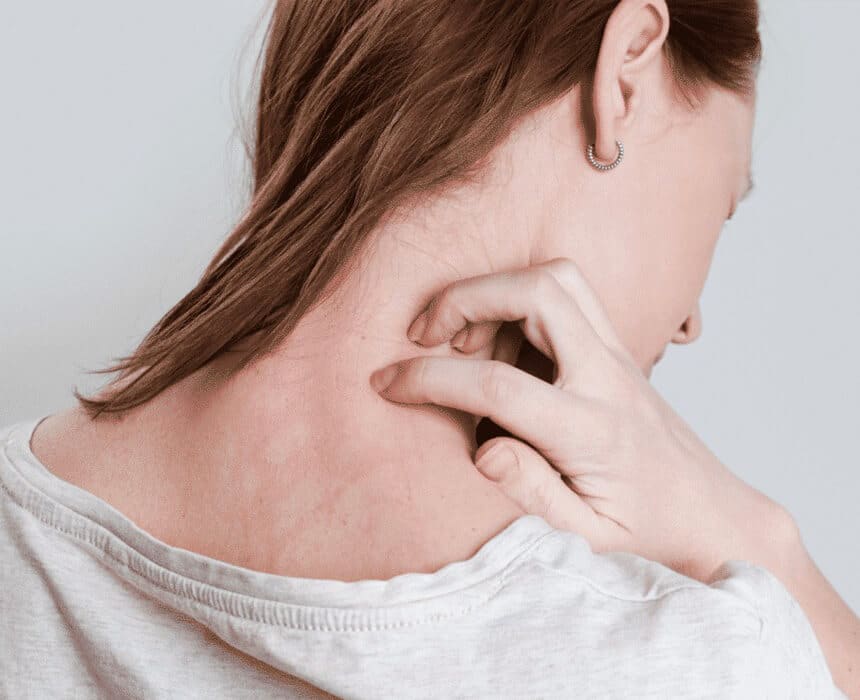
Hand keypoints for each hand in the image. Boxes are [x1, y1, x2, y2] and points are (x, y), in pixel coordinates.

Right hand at [369, 258, 793, 581]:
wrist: (713, 517)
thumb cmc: (649, 535)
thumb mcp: (589, 541)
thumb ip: (533, 494)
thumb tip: (483, 449)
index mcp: (593, 432)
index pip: (498, 385)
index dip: (431, 379)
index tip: (388, 383)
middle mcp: (609, 377)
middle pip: (541, 290)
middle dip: (468, 295)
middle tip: (426, 334)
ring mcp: (618, 357)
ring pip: (559, 278)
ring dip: (497, 291)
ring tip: (461, 340)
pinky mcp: (617, 352)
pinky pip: (567, 298)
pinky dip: (519, 303)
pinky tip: (499, 348)